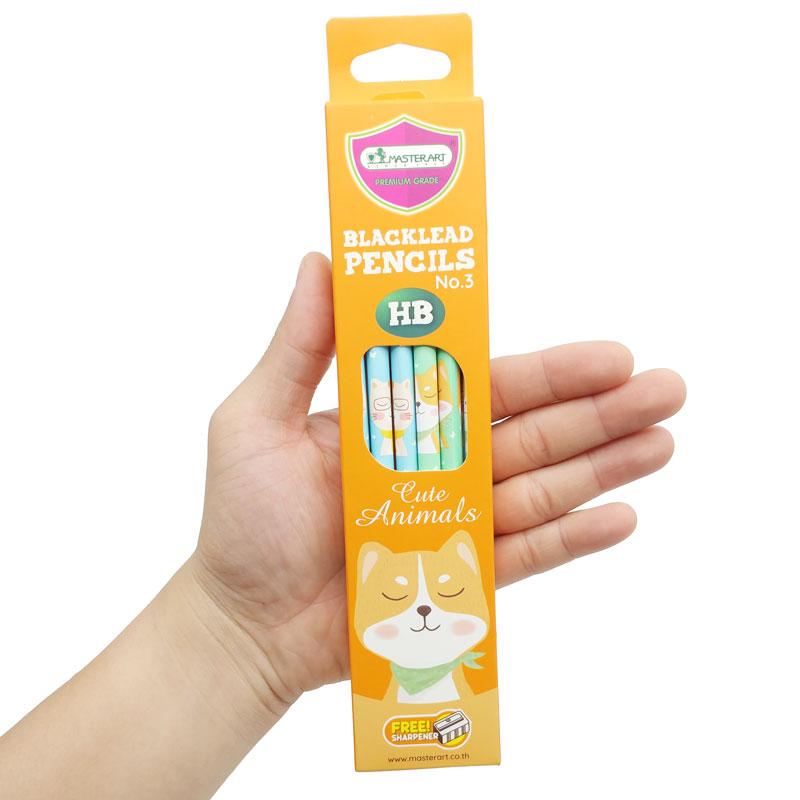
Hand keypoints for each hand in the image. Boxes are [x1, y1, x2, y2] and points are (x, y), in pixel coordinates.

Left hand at [189, 253, 685, 707]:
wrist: (243, 623)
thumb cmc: (243, 521)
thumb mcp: (257, 417)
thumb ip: (301, 344)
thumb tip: (324, 257)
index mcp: (397, 419)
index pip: (485, 383)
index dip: (548, 370)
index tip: (606, 353)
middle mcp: (435, 463)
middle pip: (529, 432)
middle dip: (600, 410)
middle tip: (665, 386)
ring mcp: (453, 520)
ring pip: (540, 487)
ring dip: (604, 466)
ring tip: (663, 441)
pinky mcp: (458, 579)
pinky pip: (522, 556)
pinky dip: (571, 538)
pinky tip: (622, 516)